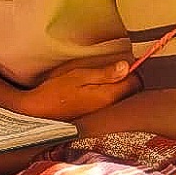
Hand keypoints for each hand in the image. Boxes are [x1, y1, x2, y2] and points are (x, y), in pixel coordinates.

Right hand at [20, 59, 141, 120]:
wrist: (40, 111)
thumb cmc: (56, 91)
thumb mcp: (78, 76)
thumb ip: (103, 73)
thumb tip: (126, 66)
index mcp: (108, 95)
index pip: (135, 82)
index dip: (132, 69)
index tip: (123, 61)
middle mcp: (110, 106)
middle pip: (131, 90)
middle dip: (127, 78)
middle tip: (113, 66)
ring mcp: (104, 111)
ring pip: (122, 95)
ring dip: (118, 85)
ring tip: (103, 75)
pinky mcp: (96, 113)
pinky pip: (111, 101)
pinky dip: (109, 92)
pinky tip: (96, 87)